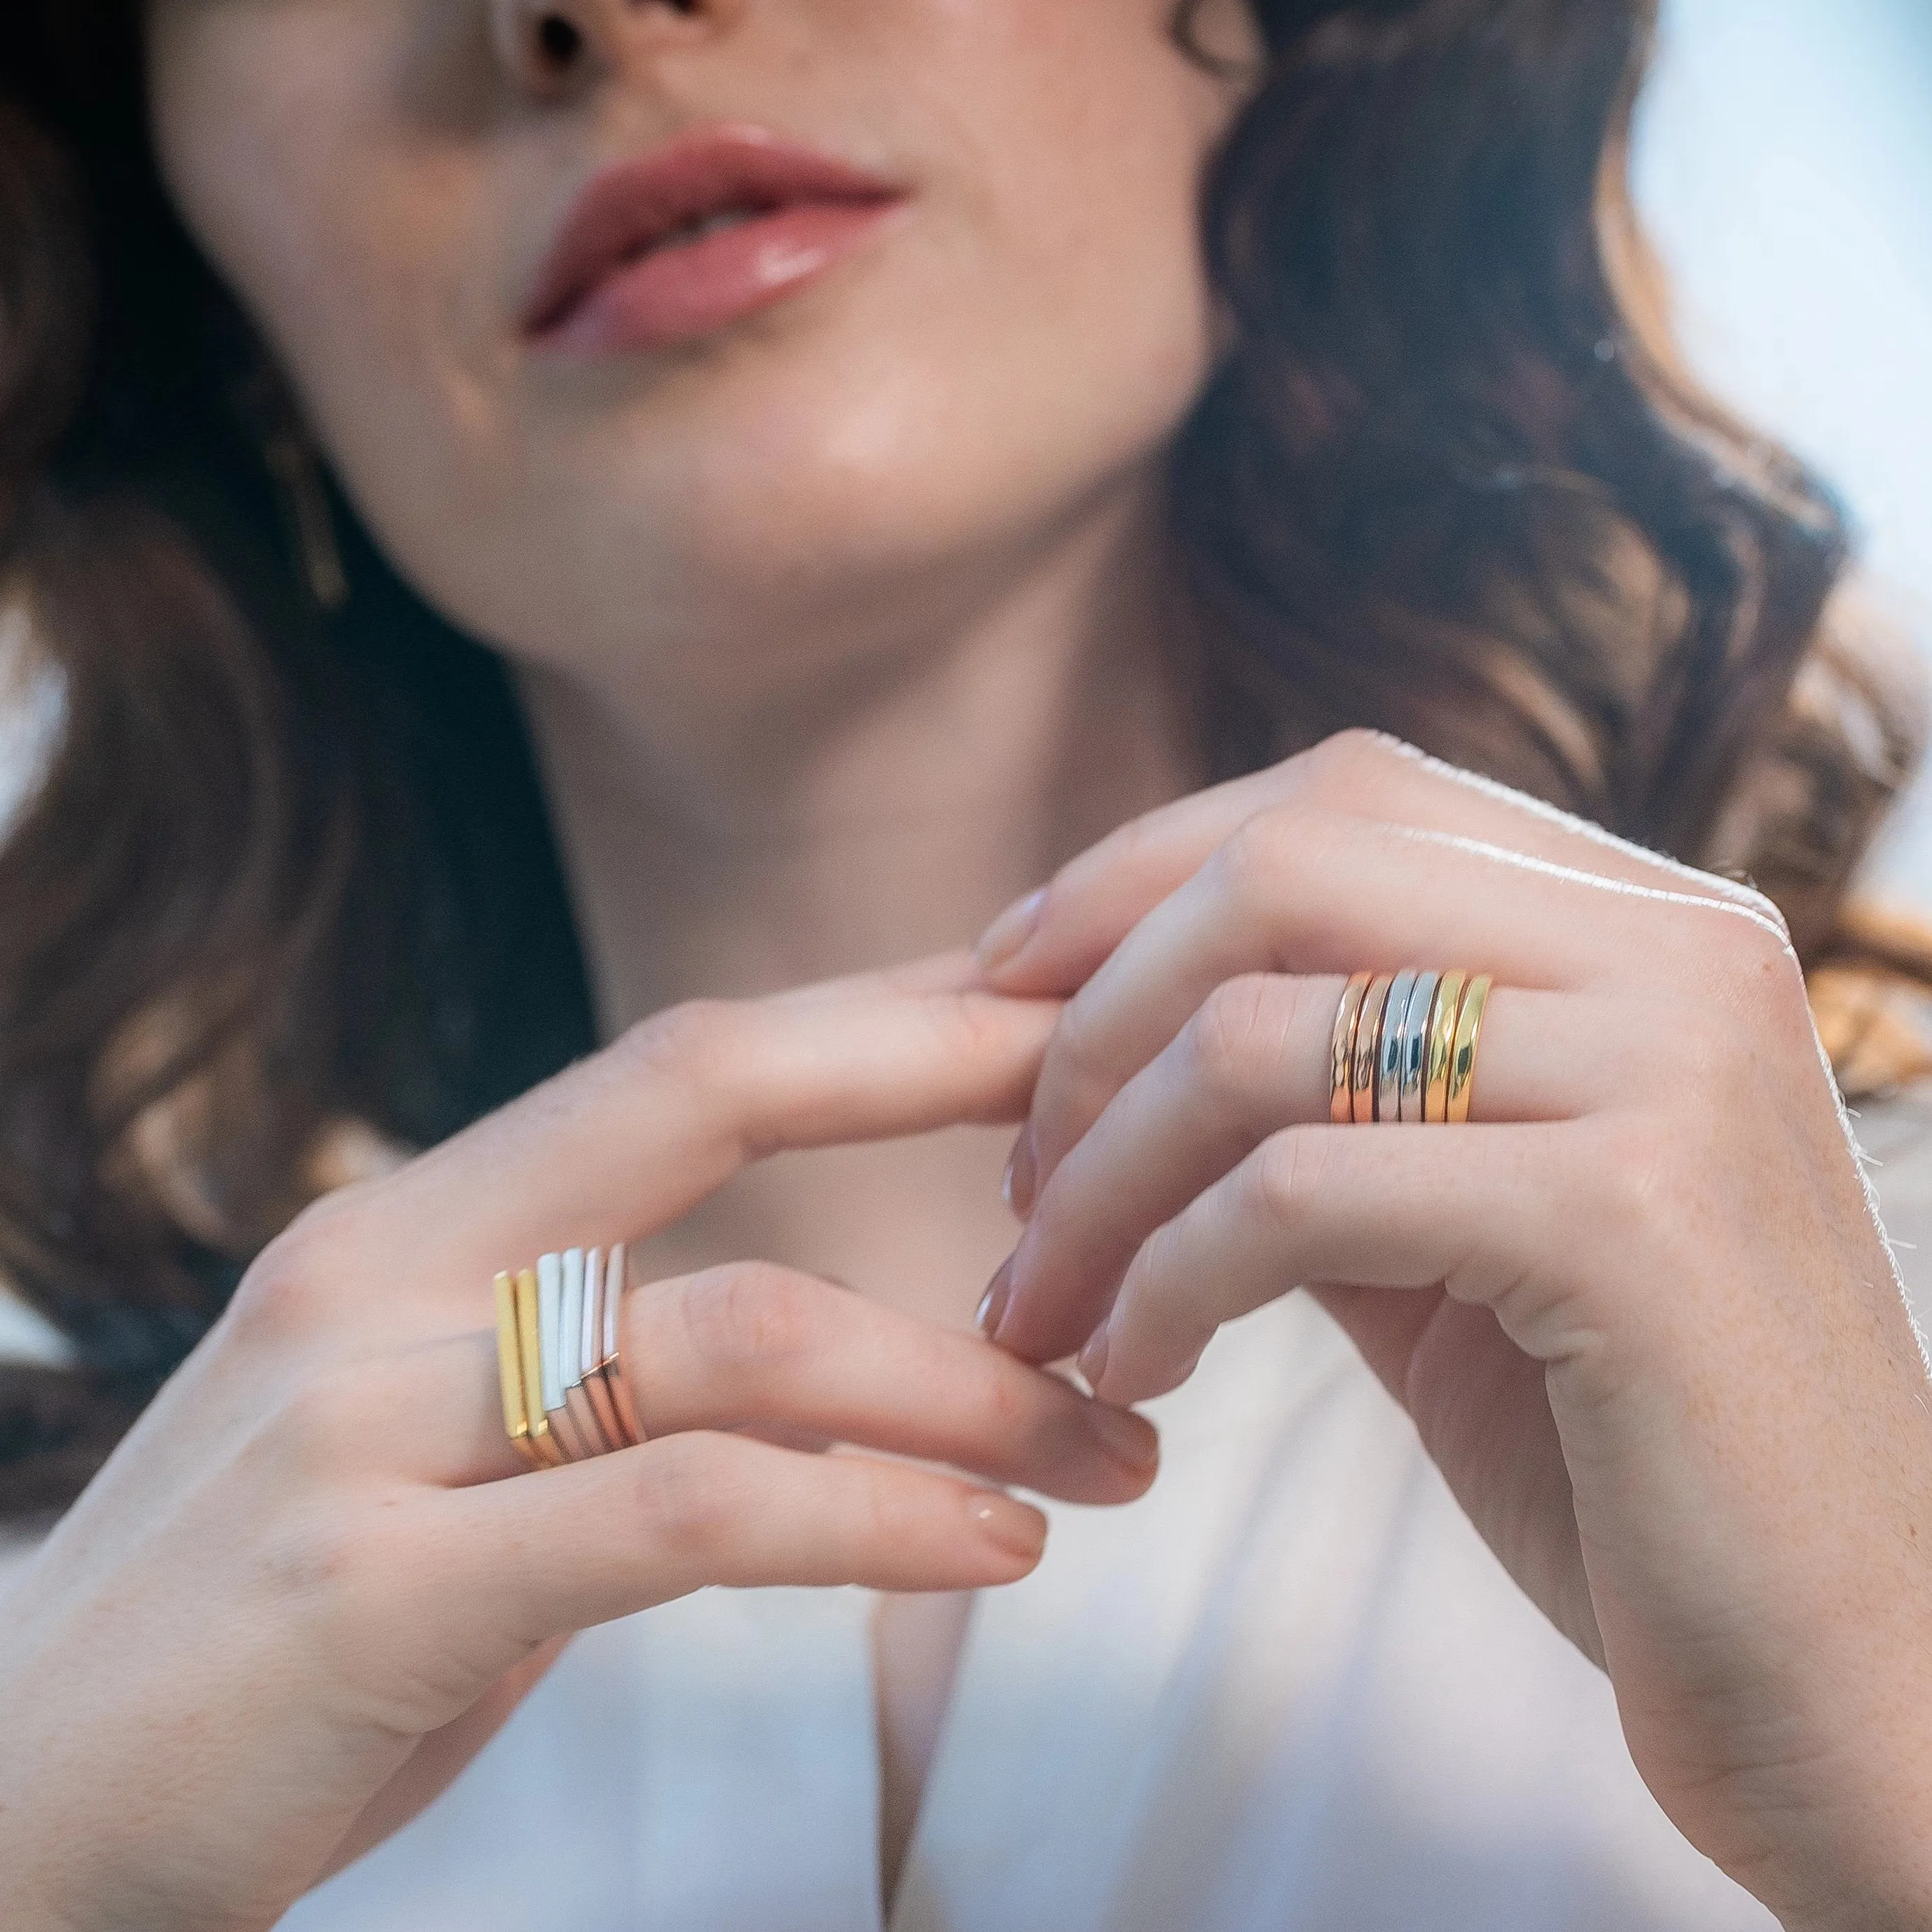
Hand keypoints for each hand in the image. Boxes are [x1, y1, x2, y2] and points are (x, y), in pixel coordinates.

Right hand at [0, 963, 1156, 1931]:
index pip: (681, 1059)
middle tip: (1125, 1105)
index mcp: (408, 1230)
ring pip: (740, 1328)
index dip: (871, 1013)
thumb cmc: (265, 1636)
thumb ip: (595, 1379)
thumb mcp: (433, 1457)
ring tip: (1115, 1441)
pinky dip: (871, 1518)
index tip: (1034, 1004)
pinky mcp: (368, 1591)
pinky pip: (687, 1512)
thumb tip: (821, 1354)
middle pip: (702, 1086)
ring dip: (966, 1379)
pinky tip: (994, 1551)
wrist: (0, 1823)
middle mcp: (384, 1279)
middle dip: (933, 1064)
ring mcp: (366, 1422)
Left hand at [977, 731, 1931, 1930]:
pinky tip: (1130, 1371)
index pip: (1340, 796)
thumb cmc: (1617, 1436)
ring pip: (1260, 1037)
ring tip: (1039, 1304)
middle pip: (1283, 867)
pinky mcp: (1632, 1221)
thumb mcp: (1451, 1215)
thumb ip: (1320, 1092)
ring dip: (1097, 1179)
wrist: (1842, 1664)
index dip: (1135, 877)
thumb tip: (1086, 1017)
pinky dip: (1166, 1278)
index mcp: (1645, 923)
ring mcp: (1670, 1071)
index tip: (999, 993)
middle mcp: (1678, 953)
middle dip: (1091, 1017)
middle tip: (1012, 1178)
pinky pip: (1298, 1193)